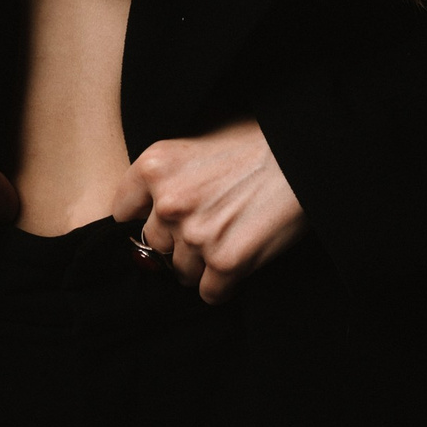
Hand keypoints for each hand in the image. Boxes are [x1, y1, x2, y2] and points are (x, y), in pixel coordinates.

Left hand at [111, 121, 305, 304]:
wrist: (303, 155)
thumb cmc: (257, 140)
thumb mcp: (200, 133)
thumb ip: (169, 165)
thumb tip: (150, 193)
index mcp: (155, 165)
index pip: (124, 210)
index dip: (146, 215)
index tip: (162, 218)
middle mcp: (168, 202)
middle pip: (154, 244)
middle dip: (177, 240)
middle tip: (206, 227)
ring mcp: (196, 235)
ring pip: (181, 271)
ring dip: (201, 264)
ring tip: (227, 241)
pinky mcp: (226, 263)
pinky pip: (209, 293)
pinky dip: (223, 286)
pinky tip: (238, 264)